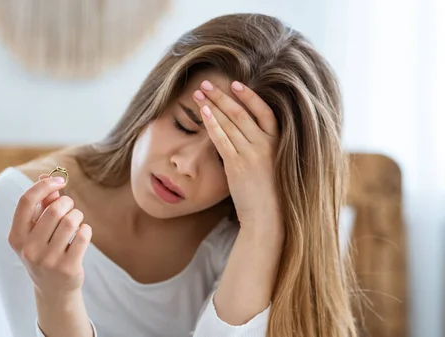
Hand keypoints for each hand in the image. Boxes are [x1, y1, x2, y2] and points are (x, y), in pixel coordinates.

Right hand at [8, 175, 92, 297]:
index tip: (59, 181)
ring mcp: (48, 260)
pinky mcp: (67, 267)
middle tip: (70, 207)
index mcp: (16, 237)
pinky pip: (83, 235)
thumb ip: (42, 204)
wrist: (53, 289)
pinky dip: (85, 229)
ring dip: (77, 215)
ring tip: (76, 221)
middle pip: (54, 209)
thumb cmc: (44, 251)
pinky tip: (81, 235)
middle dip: (67, 203)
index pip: (26, 201)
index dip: (44, 186)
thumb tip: (48, 177)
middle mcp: (29, 249)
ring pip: (71, 221)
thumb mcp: (36, 230)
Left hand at [192, 80, 282, 240]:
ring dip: (212, 105)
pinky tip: (202, 112)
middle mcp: (266, 145)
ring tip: (198, 93)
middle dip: (221, 96)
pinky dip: (212, 124)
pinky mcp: (238, 165)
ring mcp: (252, 154)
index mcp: (278, 143)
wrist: (268, 217)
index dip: (249, 96)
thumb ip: (261, 148)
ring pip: (230, 123)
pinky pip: (222, 139)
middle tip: (206, 83)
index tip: (235, 83)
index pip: (264, 111)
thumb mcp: (271, 165)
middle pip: (241, 113)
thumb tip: (243, 134)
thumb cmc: (269, 194)